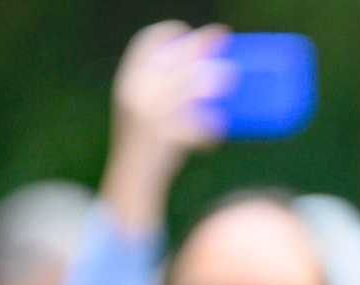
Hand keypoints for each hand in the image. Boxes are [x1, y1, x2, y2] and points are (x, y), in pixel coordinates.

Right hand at [100, 22, 231, 233]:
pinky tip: (220, 126)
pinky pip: (191, 127)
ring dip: (208, 80)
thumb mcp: (146, 109)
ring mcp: (147, 115)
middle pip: (172, 60)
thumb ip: (165, 90)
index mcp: (128, 80)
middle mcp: (134, 92)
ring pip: (183, 88)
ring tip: (230, 76)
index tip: (190, 30)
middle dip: (200, 47)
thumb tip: (204, 73)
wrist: (131, 178)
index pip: (144, 43)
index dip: (169, 32)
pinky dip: (208, 128)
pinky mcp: (162, 138)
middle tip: (224, 39)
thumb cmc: (147, 143)